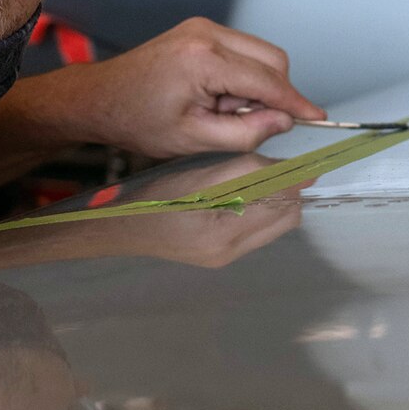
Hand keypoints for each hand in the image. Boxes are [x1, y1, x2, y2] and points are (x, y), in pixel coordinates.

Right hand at [0, 156, 309, 271]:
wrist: (111, 223)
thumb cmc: (148, 194)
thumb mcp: (198, 174)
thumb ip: (249, 172)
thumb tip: (297, 172)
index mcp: (223, 234)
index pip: (285, 204)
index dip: (294, 176)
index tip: (297, 153)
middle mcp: (228, 252)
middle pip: (285, 216)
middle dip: (288, 187)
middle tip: (272, 157)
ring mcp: (222, 256)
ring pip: (274, 220)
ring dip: (274, 195)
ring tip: (256, 169)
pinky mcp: (216, 253)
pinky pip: (257, 227)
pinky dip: (259, 205)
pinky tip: (240, 186)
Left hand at [61, 18, 323, 157]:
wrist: (101, 98)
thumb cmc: (138, 120)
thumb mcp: (194, 139)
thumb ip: (245, 132)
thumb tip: (284, 121)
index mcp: (204, 60)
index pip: (268, 80)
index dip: (296, 102)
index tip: (318, 118)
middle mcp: (207, 33)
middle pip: (272, 59)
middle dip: (272, 94)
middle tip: (242, 122)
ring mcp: (203, 27)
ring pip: (260, 54)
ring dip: (255, 86)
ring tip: (219, 110)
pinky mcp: (201, 30)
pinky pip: (242, 51)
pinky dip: (241, 76)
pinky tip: (215, 97)